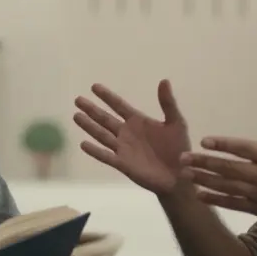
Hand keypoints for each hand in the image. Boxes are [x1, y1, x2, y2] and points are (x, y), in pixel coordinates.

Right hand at [73, 80, 191, 195]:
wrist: (180, 175)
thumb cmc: (179, 148)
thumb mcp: (176, 122)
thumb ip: (168, 103)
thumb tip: (164, 80)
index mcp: (138, 121)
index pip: (119, 105)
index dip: (107, 96)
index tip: (94, 86)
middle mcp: (127, 133)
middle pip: (105, 119)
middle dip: (92, 109)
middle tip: (78, 99)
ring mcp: (123, 149)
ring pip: (102, 135)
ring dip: (89, 126)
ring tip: (76, 116)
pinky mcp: (123, 164)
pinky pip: (106, 156)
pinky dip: (95, 151)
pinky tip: (83, 144)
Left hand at [179, 95, 256, 227]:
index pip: (243, 148)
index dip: (223, 145)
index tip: (204, 141)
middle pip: (228, 168)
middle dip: (204, 163)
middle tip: (183, 158)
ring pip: (226, 186)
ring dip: (204, 180)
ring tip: (185, 174)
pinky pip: (233, 203)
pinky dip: (215, 200)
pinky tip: (199, 195)